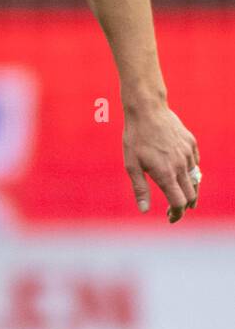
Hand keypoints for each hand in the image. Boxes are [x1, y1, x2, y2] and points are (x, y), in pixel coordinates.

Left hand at [123, 104, 199, 222]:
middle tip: (173, 211)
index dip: (177, 214)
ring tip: (182, 197)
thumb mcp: (132, 165)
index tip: (171, 218)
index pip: (178, 202)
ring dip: (190, 191)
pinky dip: (191, 173)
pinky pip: (195, 164)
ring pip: (195, 179)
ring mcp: (188, 154)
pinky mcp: (191, 144)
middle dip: (184, 206)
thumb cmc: (135, 138)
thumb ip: (140, 189)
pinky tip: (183, 175)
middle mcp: (180, 166)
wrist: (148, 109)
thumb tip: (144, 210)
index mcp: (165, 173)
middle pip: (191, 194)